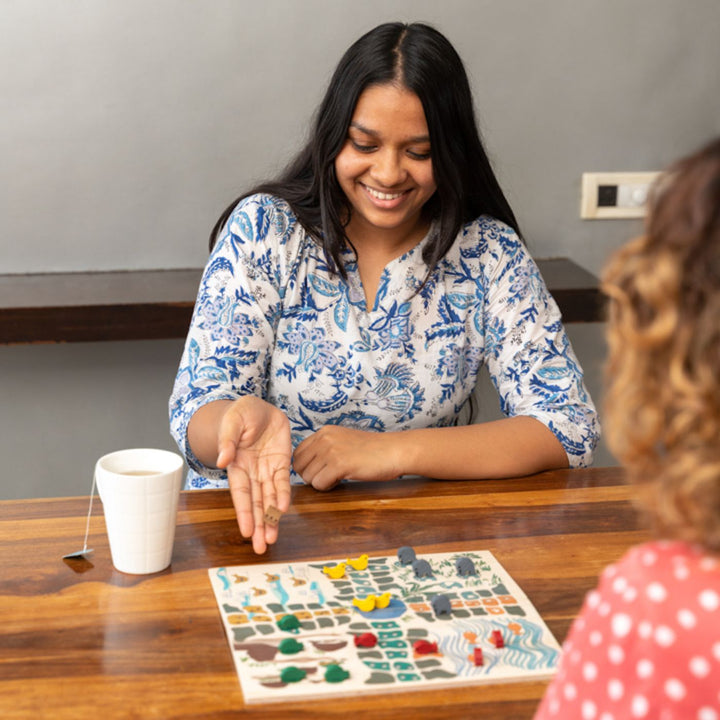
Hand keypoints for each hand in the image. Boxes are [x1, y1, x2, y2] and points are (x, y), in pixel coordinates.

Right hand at [216, 396, 291, 552]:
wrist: (259, 406)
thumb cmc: (241, 414)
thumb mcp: (232, 422)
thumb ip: (228, 441)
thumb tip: (222, 461)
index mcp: (236, 466)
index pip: (241, 494)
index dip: (244, 512)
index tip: (246, 531)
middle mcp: (251, 473)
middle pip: (256, 503)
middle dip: (259, 524)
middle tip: (261, 546)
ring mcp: (267, 469)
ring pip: (270, 498)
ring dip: (272, 517)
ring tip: (272, 538)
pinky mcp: (282, 463)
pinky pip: (283, 482)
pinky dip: (284, 495)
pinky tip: (284, 510)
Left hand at [293, 426, 399, 490]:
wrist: (394, 450)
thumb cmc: (372, 450)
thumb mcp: (343, 441)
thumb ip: (324, 448)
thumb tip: (304, 467)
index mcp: (324, 431)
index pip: (297, 453)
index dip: (306, 467)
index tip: (319, 471)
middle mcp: (324, 438)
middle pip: (299, 466)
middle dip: (311, 476)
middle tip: (328, 477)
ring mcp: (330, 450)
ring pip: (308, 477)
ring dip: (321, 483)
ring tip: (338, 477)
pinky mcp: (338, 464)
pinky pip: (319, 484)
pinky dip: (328, 488)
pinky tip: (341, 481)